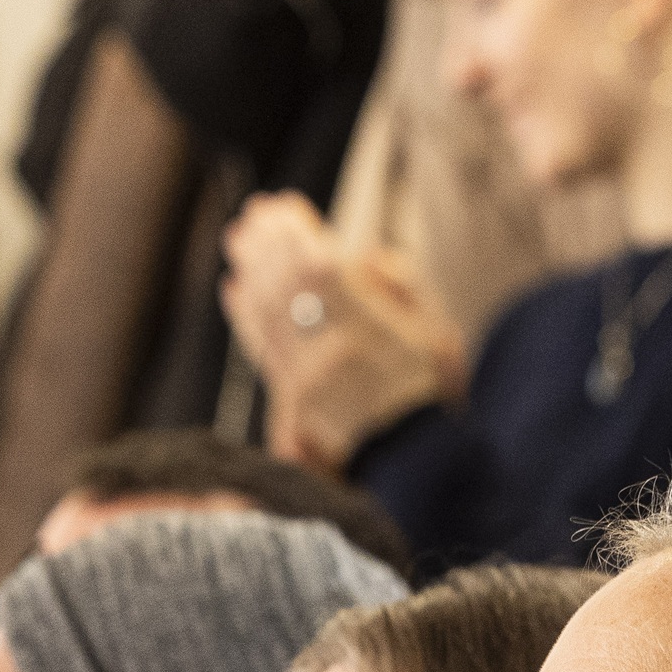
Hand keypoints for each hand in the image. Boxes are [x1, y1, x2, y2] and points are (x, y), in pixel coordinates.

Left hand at [217, 194, 461, 470]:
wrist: (417, 465)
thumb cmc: (433, 394)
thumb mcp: (436, 331)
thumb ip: (402, 287)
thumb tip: (364, 257)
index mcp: (366, 326)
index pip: (316, 266)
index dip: (294, 232)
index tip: (282, 205)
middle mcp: (328, 348)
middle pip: (283, 284)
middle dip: (265, 245)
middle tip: (252, 216)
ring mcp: (305, 376)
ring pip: (267, 312)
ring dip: (250, 271)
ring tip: (239, 240)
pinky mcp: (291, 400)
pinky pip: (260, 346)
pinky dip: (244, 314)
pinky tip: (234, 289)